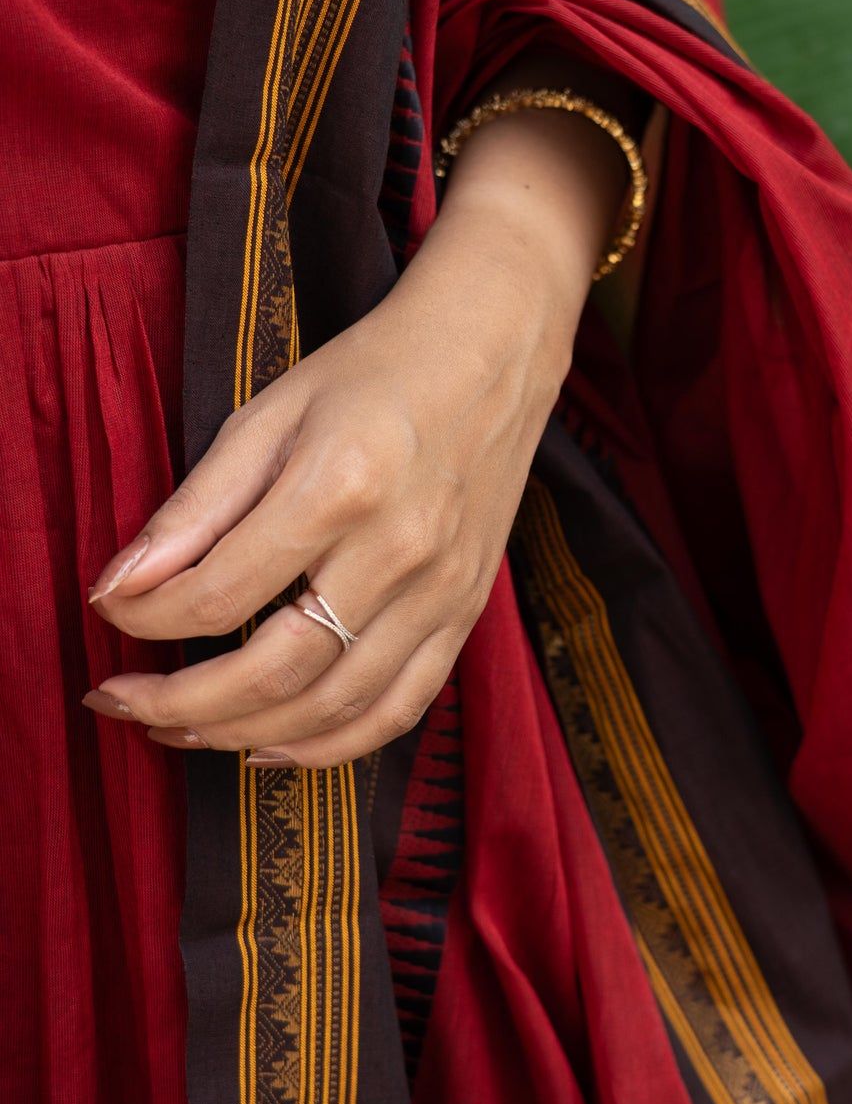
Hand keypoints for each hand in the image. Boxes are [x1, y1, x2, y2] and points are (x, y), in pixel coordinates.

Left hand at [84, 104, 627, 767]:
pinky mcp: (465, 613)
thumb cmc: (374, 373)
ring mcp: (442, 591)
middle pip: (274, 671)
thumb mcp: (269, 414)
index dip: (146, 621)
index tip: (106, 614)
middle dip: (179, 703)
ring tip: (177, 729)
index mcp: (340, 487)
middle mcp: (399, 551)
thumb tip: (121, 586)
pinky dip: (329, 749)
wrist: (492, 354)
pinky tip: (268, 748)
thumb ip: (195, 507)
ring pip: (331, 708)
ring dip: (239, 735)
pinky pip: (398, 710)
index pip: (220, 594)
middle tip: (119, 702)